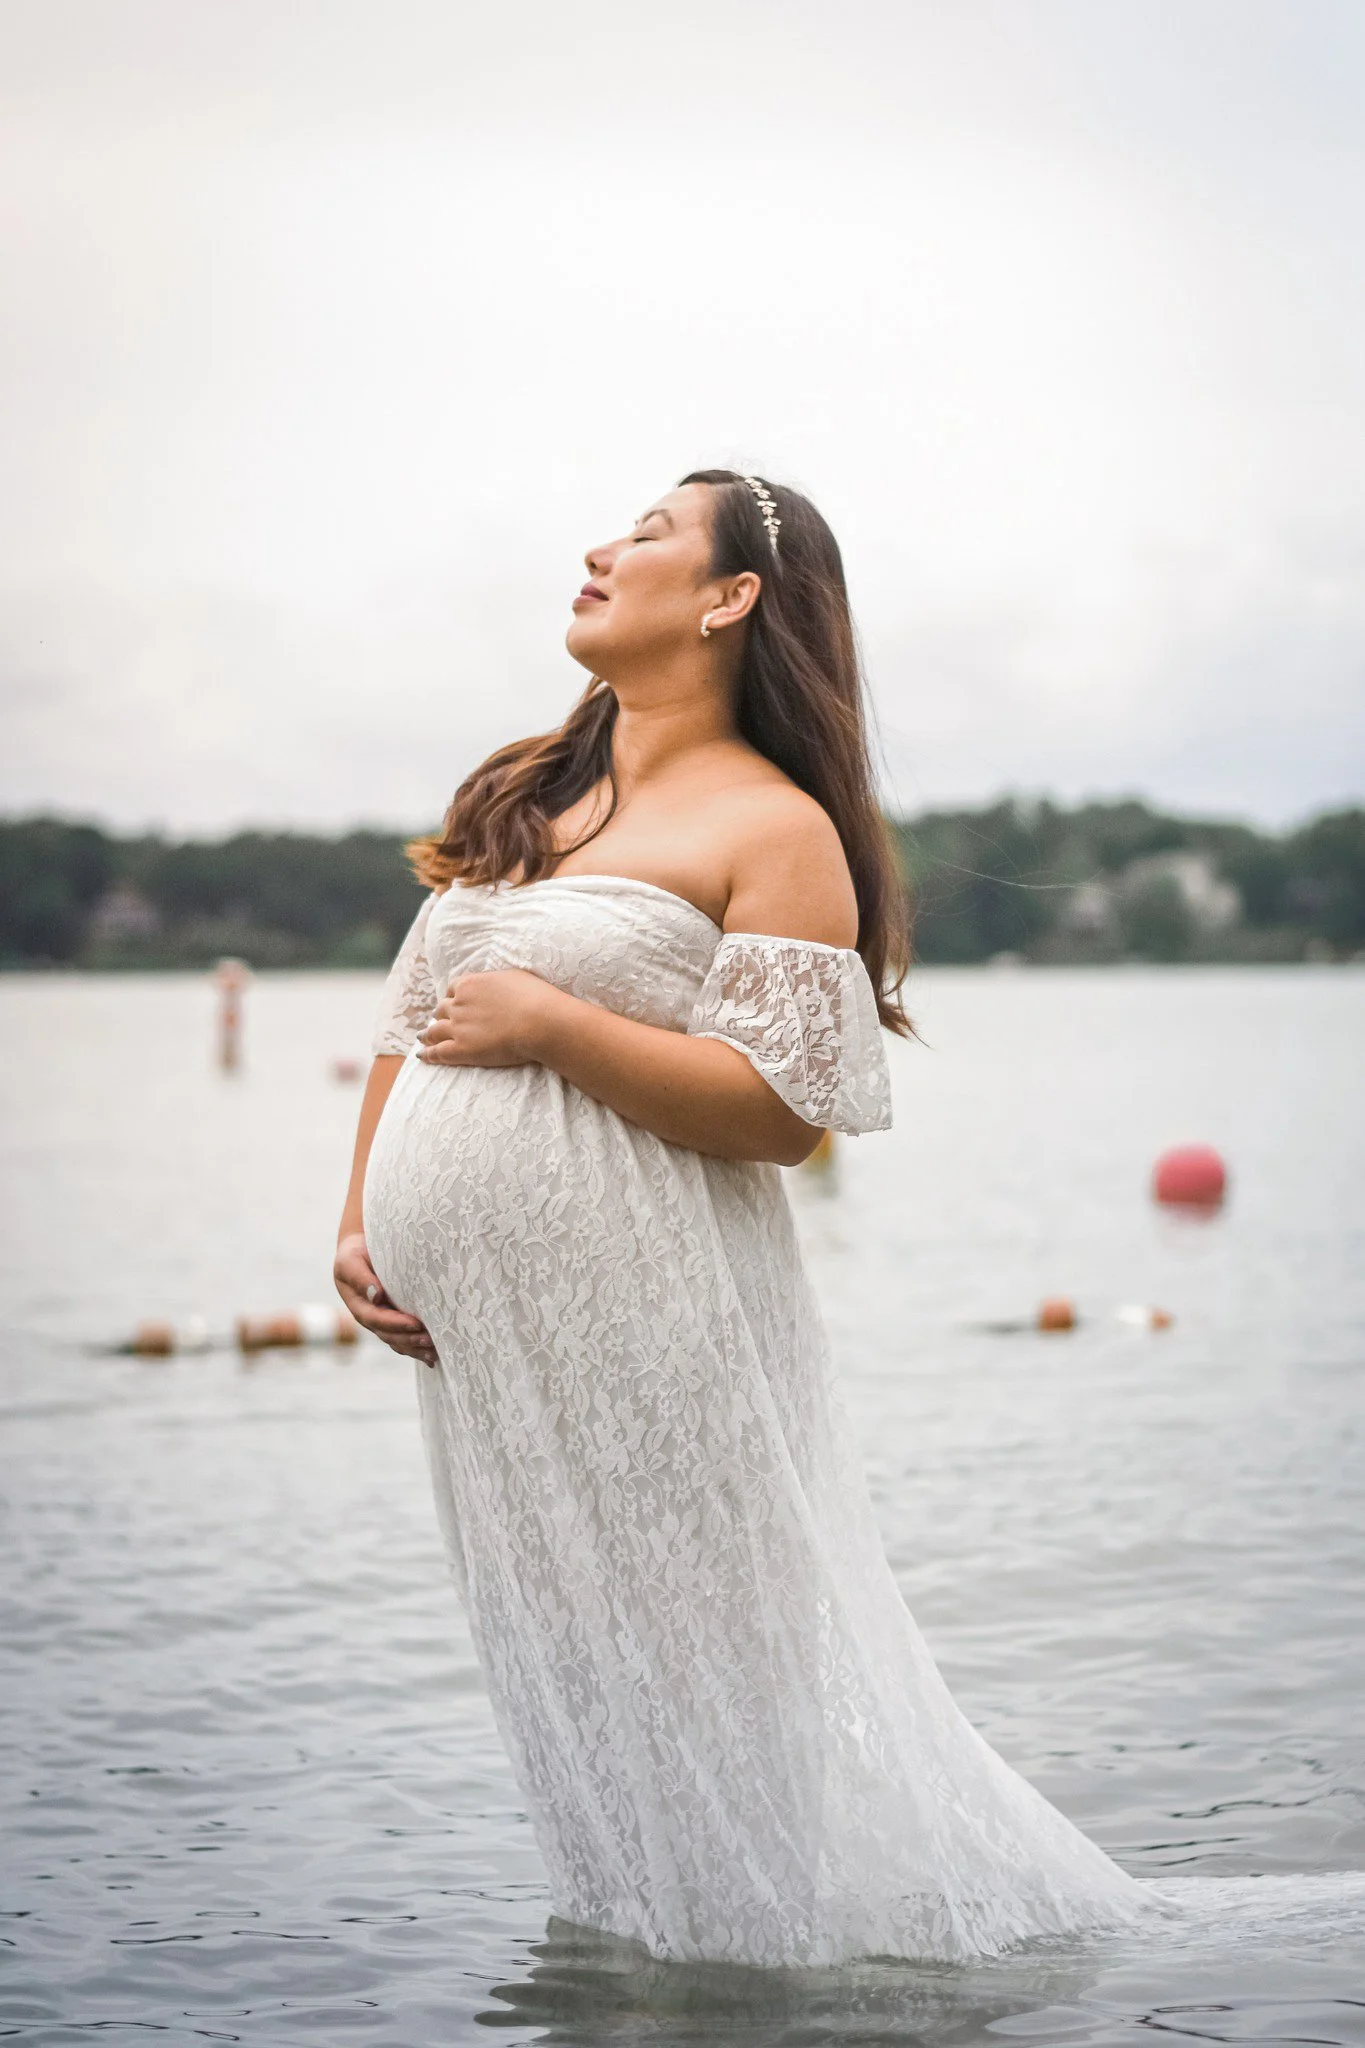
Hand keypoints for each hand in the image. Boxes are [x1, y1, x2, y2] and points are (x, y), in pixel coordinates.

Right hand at [333, 1231, 436, 1366]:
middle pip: (390, 1336)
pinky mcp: (394, 1320)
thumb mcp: (351, 1261)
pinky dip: (417, 1349)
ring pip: (398, 1342)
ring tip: (436, 1352)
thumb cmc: (356, 1253)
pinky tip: (433, 1357)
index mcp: (359, 1306)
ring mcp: (383, 1322)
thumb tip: (376, 1296)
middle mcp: (371, 1318)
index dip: (396, 1324)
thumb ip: (360, 1278)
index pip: (377, 1319)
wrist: (361, 1250)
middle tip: (431, 1341)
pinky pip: (405, 1339)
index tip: (416, 1324)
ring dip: (416, 1349)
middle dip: (410, 1340)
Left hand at [417, 968, 564, 1067]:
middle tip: (439, 1021)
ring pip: (435, 1030)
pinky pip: (439, 1052)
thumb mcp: (513, 976)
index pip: (453, 989)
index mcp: (470, 984)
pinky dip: (428, 1054)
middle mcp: (459, 1004)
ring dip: (428, 1034)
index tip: (453, 1002)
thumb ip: (495, 981)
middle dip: (440, 1015)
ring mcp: (458, 1027)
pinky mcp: (462, 1050)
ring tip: (423, 1038)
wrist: (540, 1021)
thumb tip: (493, 984)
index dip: (453, 997)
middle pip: (442, 1009)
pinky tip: (422, 1056)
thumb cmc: (534, 996)